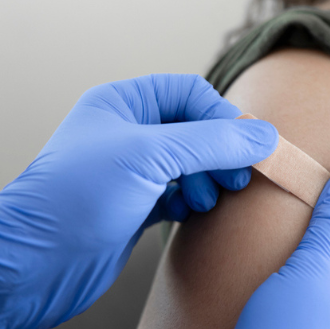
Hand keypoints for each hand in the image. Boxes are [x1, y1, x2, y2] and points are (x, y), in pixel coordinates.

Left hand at [0, 74, 277, 328]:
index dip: (221, 116)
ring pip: (191, 163)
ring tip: (208, 198)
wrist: (34, 265)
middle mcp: (128, 133)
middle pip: (196, 129)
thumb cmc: (74, 199)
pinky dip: (191, 202)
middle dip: (220, 152)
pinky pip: (180, 194)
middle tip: (236, 177)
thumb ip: (213, 142)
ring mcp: (132, 171)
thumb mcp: (150, 156)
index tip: (243, 145)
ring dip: (208, 179)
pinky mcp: (136, 206)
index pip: (191, 93)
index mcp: (123, 104)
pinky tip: (187, 213)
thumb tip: (265, 137)